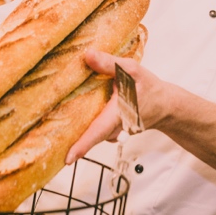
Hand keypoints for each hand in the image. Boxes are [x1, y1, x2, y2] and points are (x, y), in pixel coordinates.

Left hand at [66, 49, 170, 163]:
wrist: (165, 105)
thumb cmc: (149, 87)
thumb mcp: (132, 70)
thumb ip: (110, 64)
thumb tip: (87, 55)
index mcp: (118, 113)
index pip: (98, 131)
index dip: (83, 145)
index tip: (68, 158)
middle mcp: (114, 127)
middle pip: (90, 135)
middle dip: (72, 140)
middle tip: (49, 142)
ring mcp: (114, 131)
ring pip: (94, 132)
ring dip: (78, 130)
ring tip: (57, 124)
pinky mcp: (112, 130)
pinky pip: (98, 129)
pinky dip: (88, 125)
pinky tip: (78, 113)